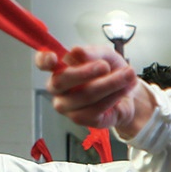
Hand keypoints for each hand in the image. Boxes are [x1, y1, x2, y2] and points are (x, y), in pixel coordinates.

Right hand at [35, 46, 150, 135]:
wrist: (128, 93)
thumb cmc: (110, 72)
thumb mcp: (105, 55)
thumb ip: (92, 53)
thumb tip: (77, 51)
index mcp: (59, 68)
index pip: (42, 63)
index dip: (43, 60)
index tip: (53, 58)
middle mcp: (59, 89)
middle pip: (61, 81)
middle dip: (85, 72)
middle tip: (105, 65)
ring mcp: (68, 106)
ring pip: (84, 95)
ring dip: (109, 84)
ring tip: (127, 75)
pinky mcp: (82, 119)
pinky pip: (96, 109)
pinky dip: (113, 96)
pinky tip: (124, 89)